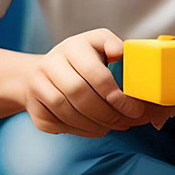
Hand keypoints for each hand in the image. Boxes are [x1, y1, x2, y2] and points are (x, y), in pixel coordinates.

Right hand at [20, 28, 174, 137]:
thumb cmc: (82, 58)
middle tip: (127, 121)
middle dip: (108, 113)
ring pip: (67, 112)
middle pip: (80, 95)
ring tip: (114, 126)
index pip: (96, 75)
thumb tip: (141, 65)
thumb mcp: (101, 44)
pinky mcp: (33, 107)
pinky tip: (97, 128)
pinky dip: (81, 130)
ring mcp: (37, 86)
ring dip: (96, 124)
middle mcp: (51, 63)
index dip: (117, 96)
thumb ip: (118, 49)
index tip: (135, 108)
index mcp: (73, 46)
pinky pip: (58, 124)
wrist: (40, 72)